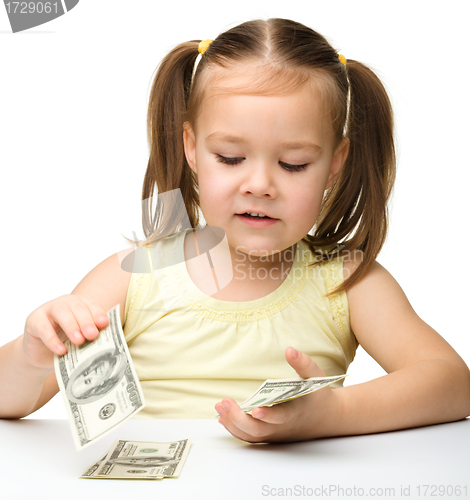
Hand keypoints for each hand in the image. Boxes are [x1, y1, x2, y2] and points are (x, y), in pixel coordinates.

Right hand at [22, 294, 108, 370]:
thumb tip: (107, 344)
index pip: (92, 306)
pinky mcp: (33, 320)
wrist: (42, 355)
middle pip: (77, 307)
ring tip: (79, 341)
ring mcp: (48, 309)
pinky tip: (61, 350)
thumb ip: (91, 338)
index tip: (104, 324)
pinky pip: (43, 328)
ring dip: (71, 326)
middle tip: (92, 335)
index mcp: (82, 305)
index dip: (98, 314)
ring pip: (61, 312)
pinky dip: (52, 339)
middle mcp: (66, 303)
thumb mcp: (82, 341)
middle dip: (86, 321)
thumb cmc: (67, 345)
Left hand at [214, 347, 342, 443]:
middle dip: (238, 419)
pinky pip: (250, 437)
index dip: (268, 415)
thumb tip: (290, 349)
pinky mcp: (269, 435)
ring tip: (219, 406)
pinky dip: (235, 429)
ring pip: (251, 436)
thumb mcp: (315, 377)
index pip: (281, 417)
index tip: (255, 410)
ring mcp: (275, 433)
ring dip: (232, 423)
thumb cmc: (318, 395)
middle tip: (224, 402)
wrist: (327, 418)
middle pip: (258, 430)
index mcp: (296, 412)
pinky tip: (223, 418)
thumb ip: (303, 363)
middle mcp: (283, 427)